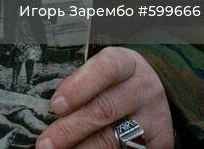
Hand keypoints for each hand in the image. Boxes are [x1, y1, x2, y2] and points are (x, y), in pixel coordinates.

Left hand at [37, 47, 172, 148]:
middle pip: (104, 109)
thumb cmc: (115, 83)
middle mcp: (144, 87)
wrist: (151, 95)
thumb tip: (44, 108)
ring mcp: (154, 116)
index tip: (55, 105)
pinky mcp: (160, 140)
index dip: (79, 86)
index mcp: (127, 63)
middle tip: (45, 144)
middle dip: (70, 129)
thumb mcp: (103, 73)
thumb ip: (81, 84)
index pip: (106, 68)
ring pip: (112, 138)